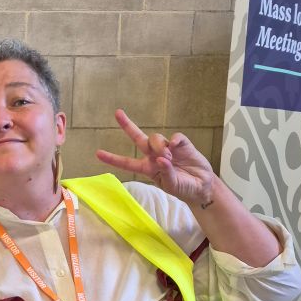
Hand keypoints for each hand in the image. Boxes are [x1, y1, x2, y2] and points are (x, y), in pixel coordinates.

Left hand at [96, 109, 215, 205]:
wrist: (202, 186)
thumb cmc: (183, 188)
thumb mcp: (172, 186)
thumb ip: (166, 173)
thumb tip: (162, 158)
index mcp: (147, 168)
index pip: (127, 163)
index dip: (113, 158)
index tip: (98, 153)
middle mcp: (154, 155)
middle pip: (137, 138)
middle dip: (127, 125)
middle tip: (117, 113)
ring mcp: (167, 148)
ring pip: (155, 138)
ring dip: (159, 147)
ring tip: (169, 158)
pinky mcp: (181, 144)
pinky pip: (174, 138)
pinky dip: (174, 142)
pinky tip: (176, 148)